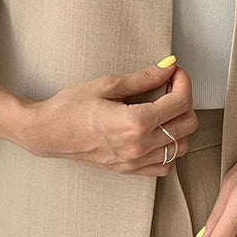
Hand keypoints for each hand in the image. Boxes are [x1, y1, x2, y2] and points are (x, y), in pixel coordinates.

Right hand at [24, 58, 198, 175]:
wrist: (47, 133)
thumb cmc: (70, 107)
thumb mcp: (107, 84)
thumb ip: (143, 77)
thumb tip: (168, 66)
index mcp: (135, 122)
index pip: (180, 102)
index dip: (184, 81)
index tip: (175, 72)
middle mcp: (140, 146)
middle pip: (188, 124)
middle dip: (184, 101)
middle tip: (169, 86)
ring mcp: (135, 161)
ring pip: (181, 147)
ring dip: (180, 126)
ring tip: (164, 109)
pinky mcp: (129, 169)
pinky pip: (165, 166)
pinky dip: (169, 149)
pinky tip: (157, 133)